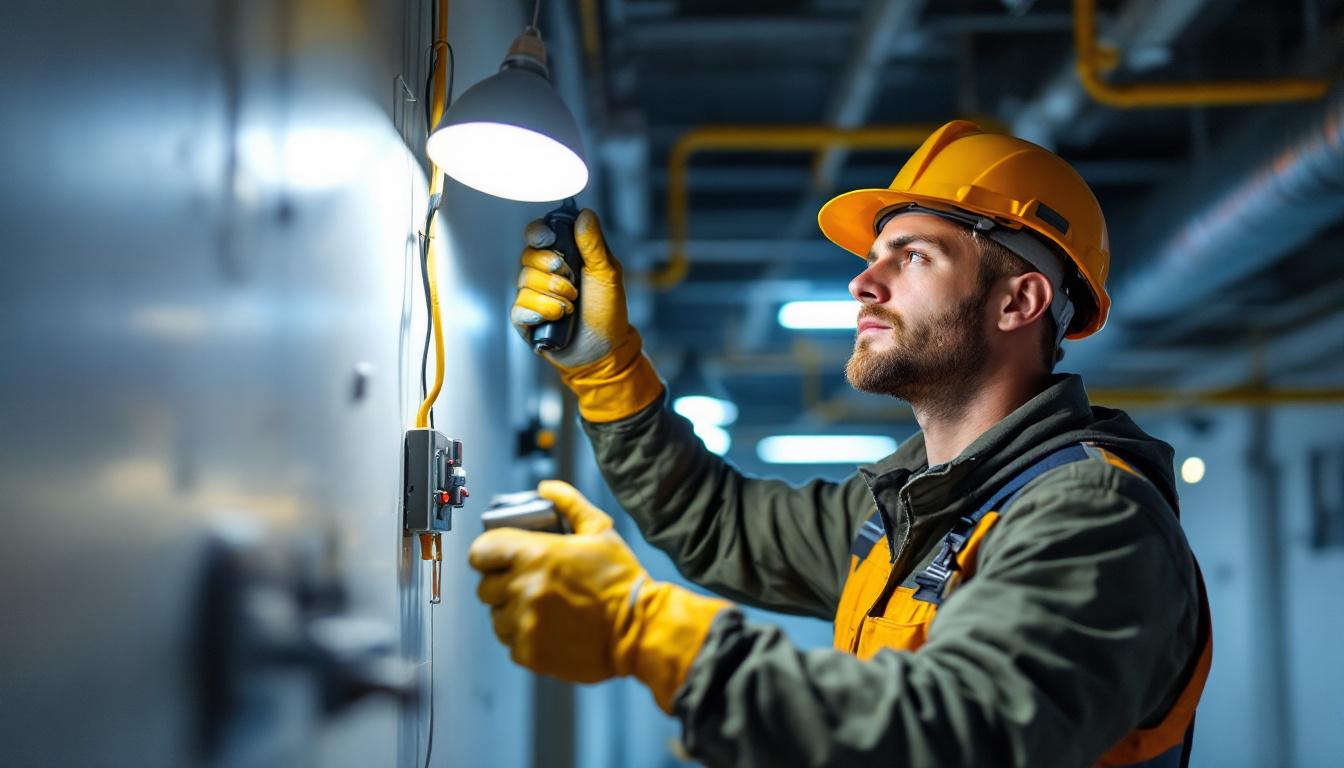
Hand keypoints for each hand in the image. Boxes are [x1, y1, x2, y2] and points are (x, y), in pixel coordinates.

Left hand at [469, 479, 643, 682]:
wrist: (641, 629)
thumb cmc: (621, 579)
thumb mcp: (600, 531)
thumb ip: (569, 504)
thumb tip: (546, 488)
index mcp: (535, 554)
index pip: (481, 552)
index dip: (488, 554)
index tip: (499, 559)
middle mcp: (524, 588)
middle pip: (485, 587)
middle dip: (503, 584)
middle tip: (529, 584)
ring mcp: (525, 623)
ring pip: (497, 617)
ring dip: (513, 613)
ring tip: (543, 609)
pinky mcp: (530, 652)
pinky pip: (511, 642)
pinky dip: (525, 637)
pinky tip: (551, 628)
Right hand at [511, 209, 629, 370]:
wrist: (604, 350)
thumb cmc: (607, 311)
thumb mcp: (607, 274)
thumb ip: (593, 244)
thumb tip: (585, 214)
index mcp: (562, 256)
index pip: (538, 234)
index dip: (539, 233)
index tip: (550, 240)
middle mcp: (543, 273)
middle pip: (528, 255)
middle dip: (552, 269)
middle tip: (572, 282)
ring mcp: (533, 295)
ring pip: (524, 281)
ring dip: (553, 295)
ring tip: (571, 307)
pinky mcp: (525, 319)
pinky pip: (520, 307)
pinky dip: (541, 311)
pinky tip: (556, 318)